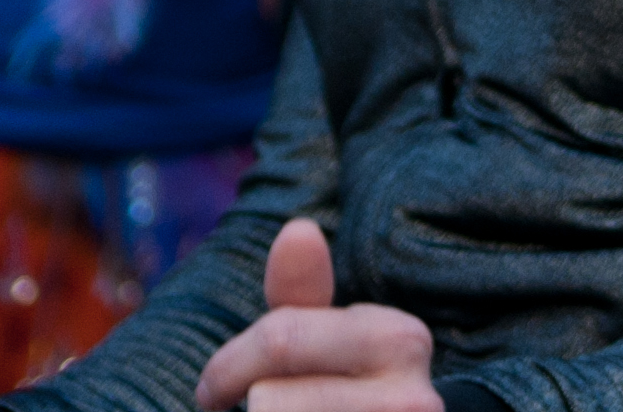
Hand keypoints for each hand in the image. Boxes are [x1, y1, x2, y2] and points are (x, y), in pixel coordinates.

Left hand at [194, 218, 436, 411]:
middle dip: (246, 409)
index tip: (210, 391)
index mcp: (400, 340)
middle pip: (272, 401)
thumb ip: (303, 295)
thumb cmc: (347, 389)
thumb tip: (297, 230)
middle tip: (245, 411)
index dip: (227, 368)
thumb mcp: (330, 338)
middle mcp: (413, 399)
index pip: (281, 339)